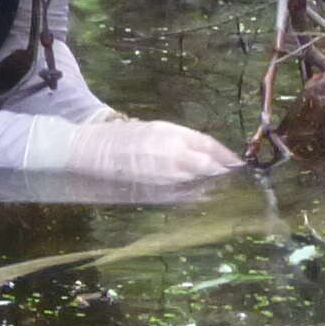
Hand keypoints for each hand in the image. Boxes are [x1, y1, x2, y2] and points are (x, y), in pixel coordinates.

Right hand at [36, 114, 248, 187]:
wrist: (87, 153)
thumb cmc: (120, 138)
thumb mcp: (153, 130)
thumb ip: (179, 140)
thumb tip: (207, 153)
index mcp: (168, 133)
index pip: (205, 144)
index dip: (224, 153)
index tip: (237, 161)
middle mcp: (169, 154)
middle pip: (206, 166)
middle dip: (220, 171)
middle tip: (232, 175)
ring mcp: (161, 176)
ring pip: (196, 182)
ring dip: (209, 184)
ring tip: (219, 185)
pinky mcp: (153, 193)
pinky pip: (181, 195)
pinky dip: (193, 195)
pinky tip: (198, 195)